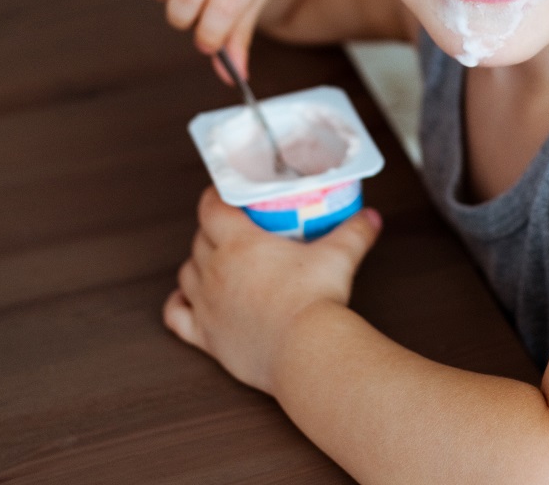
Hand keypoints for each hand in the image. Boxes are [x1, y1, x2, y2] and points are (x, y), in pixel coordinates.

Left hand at [163, 187, 382, 392]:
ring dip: (197, 264)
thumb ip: (355, 232)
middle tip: (234, 231)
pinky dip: (178, 305)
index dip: (214, 197)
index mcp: (239, 243)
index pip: (211, 208)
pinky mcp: (206, 336)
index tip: (224, 195)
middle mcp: (215, 270)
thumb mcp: (340, 257)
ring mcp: (206, 304)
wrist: (306, 353)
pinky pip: (176, 316)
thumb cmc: (316, 302)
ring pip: (186, 273)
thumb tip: (371, 217)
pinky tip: (186, 301)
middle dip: (212, 231)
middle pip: (199, 239)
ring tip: (215, 263)